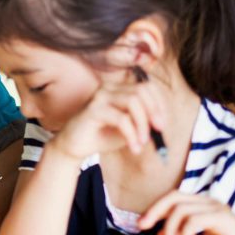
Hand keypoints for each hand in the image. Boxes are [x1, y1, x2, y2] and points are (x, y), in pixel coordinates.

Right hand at [49, 80, 164, 160]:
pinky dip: (132, 134)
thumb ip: (142, 121)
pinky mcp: (93, 110)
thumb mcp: (128, 128)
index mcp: (117, 89)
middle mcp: (108, 88)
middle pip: (142, 90)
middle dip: (154, 111)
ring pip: (133, 101)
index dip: (159, 104)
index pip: (146, 87)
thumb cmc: (100, 136)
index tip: (161, 125)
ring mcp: (100, 97)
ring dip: (143, 124)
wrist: (73, 147)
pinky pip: (121, 119)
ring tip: (143, 142)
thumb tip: (161, 123)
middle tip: (158, 131)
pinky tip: (134, 147)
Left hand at [139, 192, 234, 234]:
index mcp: (202, 206)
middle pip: (173, 197)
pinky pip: (193, 220)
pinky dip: (184, 234)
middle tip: (143, 227)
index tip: (141, 225)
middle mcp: (208, 202)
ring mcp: (216, 208)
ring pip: (180, 210)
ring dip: (170, 230)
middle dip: (154, 211)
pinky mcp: (222, 218)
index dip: (154, 209)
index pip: (172, 199)